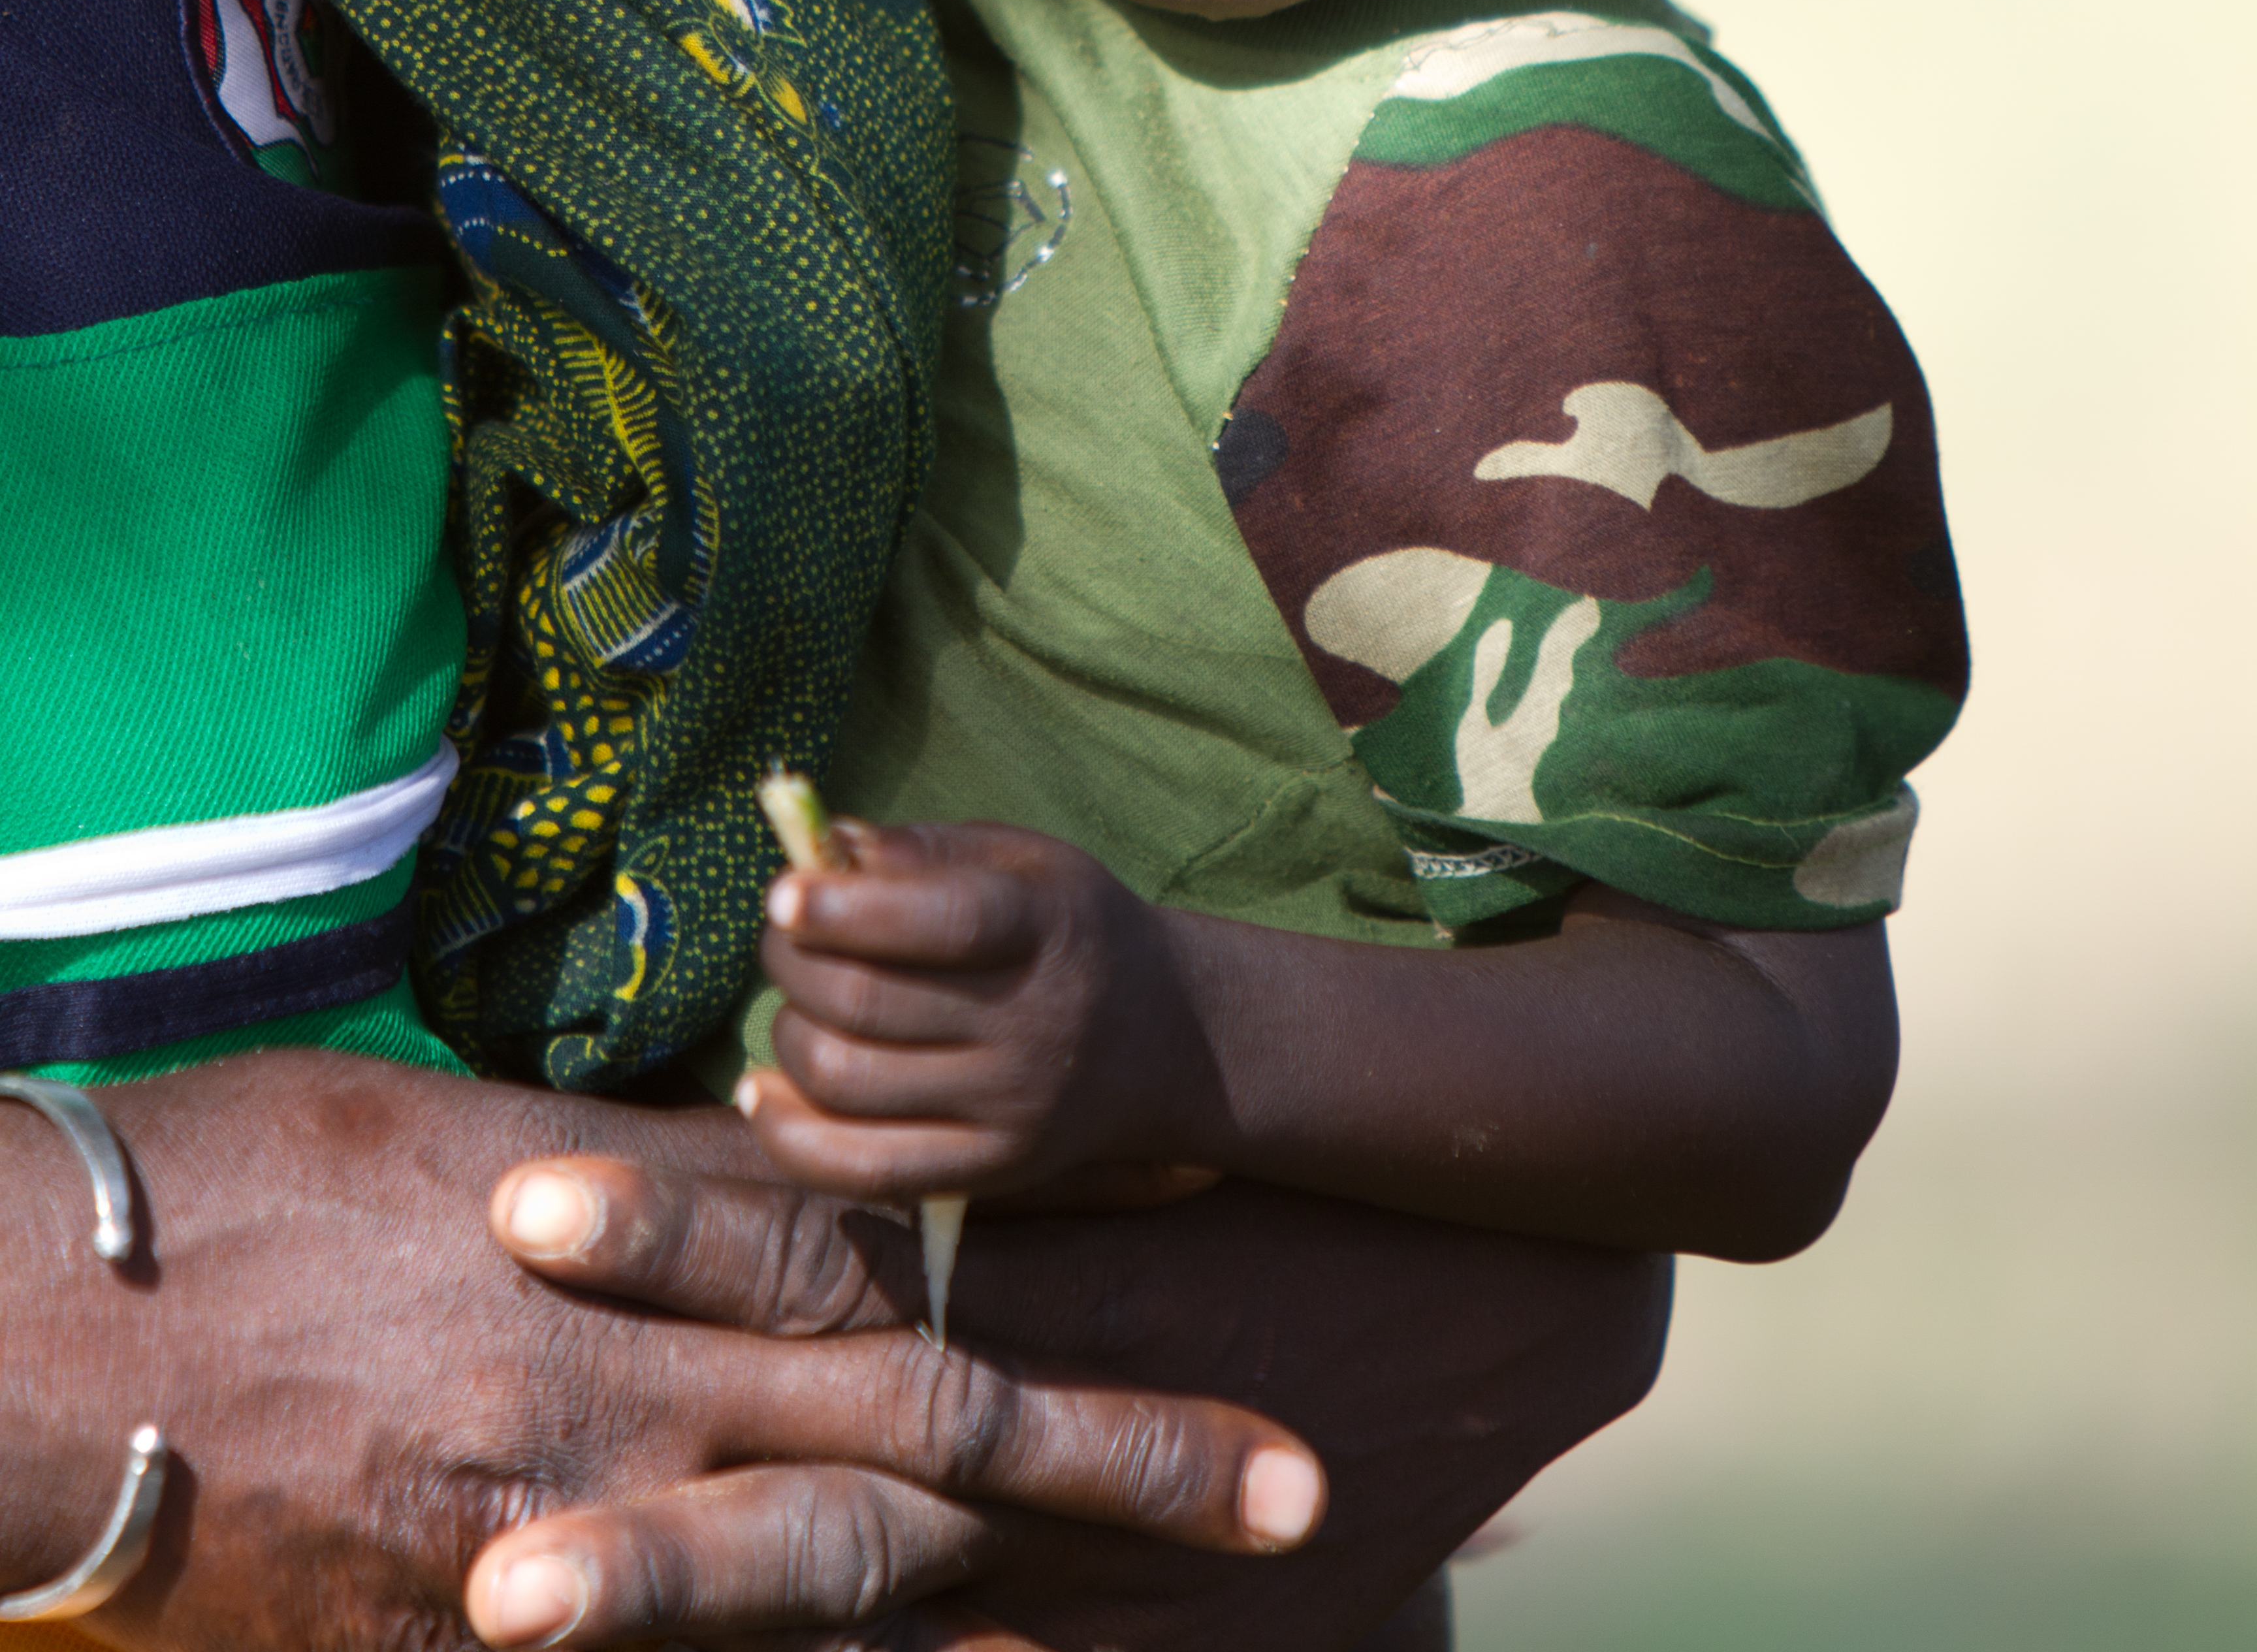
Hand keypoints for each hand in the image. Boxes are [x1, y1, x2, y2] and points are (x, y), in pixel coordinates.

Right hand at [0, 1052, 1319, 1651]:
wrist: (44, 1342)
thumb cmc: (235, 1185)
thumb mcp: (444, 1123)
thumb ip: (616, 1158)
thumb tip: (761, 1141)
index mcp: (614, 1240)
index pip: (877, 1231)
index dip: (1043, 1230)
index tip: (1194, 1219)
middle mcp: (623, 1393)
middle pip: (915, 1424)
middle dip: (1113, 1458)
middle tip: (1293, 1489)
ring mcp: (557, 1543)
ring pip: (828, 1590)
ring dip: (1008, 1625)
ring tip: (1153, 1646)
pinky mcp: (471, 1649)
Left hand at [475, 1149, 1671, 1649]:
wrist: (1480, 1300)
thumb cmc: (1260, 1195)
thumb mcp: (1104, 1159)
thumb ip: (950, 1164)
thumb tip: (769, 1092)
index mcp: (1004, 1283)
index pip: (807, 1254)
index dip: (674, 1235)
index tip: (523, 1207)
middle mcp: (1014, 1435)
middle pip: (811, 1500)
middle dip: (658, 1551)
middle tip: (503, 1585)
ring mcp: (1063, 1574)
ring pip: (867, 1616)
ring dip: (718, 1639)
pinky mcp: (1115, 1650)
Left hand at [748, 821, 1209, 1205]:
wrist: (1158, 1036)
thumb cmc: (1065, 926)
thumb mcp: (1022, 858)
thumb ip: (926, 848)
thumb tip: (827, 842)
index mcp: (1045, 926)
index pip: (944, 923)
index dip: (849, 910)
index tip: (782, 896)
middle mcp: (1032, 1025)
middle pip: (870, 1005)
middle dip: (793, 964)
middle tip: (782, 938)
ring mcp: (1008, 1109)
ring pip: (849, 1083)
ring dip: (788, 1036)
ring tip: (798, 1004)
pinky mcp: (985, 1171)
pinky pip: (861, 1170)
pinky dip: (789, 1134)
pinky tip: (760, 1092)